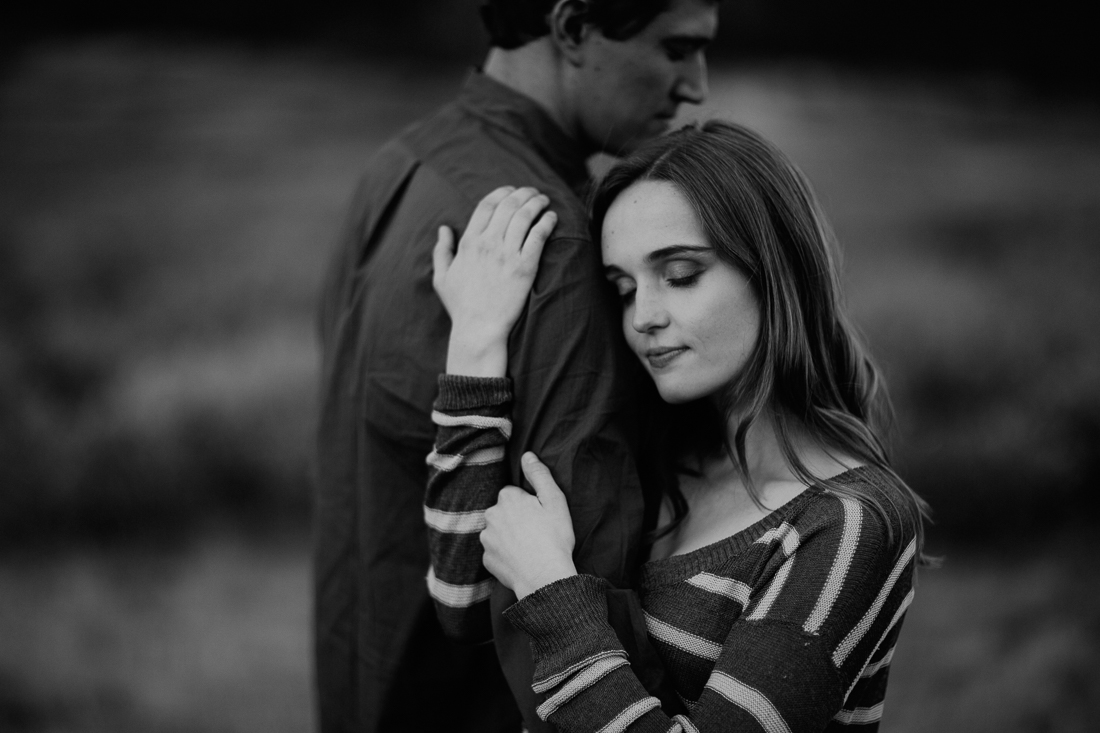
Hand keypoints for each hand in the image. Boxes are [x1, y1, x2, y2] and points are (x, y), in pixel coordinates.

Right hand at [432, 186, 556, 376]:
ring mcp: (507, 254)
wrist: (479, 329)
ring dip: (536, 203)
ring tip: (544, 200)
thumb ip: (441, 251)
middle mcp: (488, 243)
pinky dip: (546, 222)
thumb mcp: (442, 278)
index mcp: (469, 243)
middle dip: (523, 193)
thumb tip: (443, 229)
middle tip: (533, 192)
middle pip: (508, 206)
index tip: (511, 190)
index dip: (501, 193)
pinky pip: (538, 236)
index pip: (487, 205)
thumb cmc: (461, 307)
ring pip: (524, 216)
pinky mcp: (525, 267)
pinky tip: (552, 217)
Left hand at [481, 452, 576, 598]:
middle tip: (536, 532)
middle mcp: (491, 516)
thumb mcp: (554, 501)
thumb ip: (539, 475)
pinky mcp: (486, 560)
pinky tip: (520, 560)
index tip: (540, 516)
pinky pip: (495, 552)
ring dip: (508, 536)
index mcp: (507, 498)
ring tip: (529, 548)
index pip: (513, 494)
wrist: (545, 578)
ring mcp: (486, 539)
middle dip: (515, 518)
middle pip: (503, 512)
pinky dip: (505, 555)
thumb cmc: (554, 538)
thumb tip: (527, 455)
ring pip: (497, 531)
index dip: (528, 504)